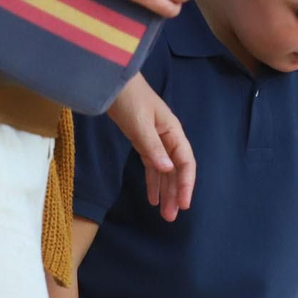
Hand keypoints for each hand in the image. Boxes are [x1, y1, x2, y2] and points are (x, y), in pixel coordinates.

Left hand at [106, 74, 193, 221]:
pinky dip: (153, 182)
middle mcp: (168, 139)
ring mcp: (156, 142)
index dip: (186, 184)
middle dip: (176, 194)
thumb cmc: (128, 98)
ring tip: (164, 213)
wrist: (111, 81)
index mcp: (173, 133)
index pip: (185, 163)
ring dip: (166, 192)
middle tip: (172, 217)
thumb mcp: (139, 123)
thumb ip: (153, 147)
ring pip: (165, 172)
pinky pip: (152, 167)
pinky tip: (153, 197)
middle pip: (177, 171)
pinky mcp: (143, 143)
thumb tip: (168, 170)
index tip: (184, 204)